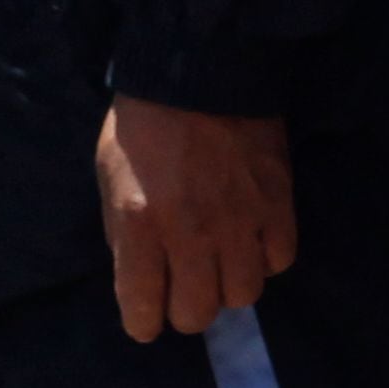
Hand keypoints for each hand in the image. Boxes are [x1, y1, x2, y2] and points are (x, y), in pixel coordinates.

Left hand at [97, 96, 295, 340]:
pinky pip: (279, 260)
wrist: (201, 66)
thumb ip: (123, 234)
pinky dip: (265, 256)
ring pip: (242, 295)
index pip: (142, 312)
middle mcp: (192, 233)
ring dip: (228, 284)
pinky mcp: (278, 202)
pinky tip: (253, 238)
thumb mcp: (110, 178)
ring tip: (222, 261)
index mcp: (141, 225)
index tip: (146, 313)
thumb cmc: (145, 123)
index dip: (142, 321)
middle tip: (184, 284)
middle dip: (185, 307)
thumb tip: (142, 278)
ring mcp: (240, 220)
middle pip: (196, 314)